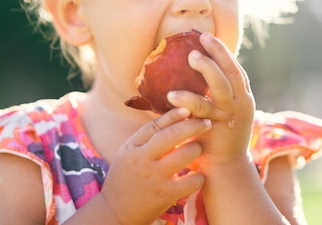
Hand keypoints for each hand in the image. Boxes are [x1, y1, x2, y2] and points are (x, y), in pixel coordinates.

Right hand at [100, 107, 211, 224]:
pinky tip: (198, 176)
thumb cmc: (124, 180)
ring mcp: (154, 178)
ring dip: (196, 149)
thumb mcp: (127, 155)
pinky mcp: (165, 195)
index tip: (188, 109)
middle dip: (192, 126)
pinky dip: (198, 177)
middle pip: (171, 135)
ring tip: (199, 148)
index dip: (173, 115)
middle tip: (206, 122)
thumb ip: (144, 139)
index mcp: (131, 148)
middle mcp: (142, 160)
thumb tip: (169, 119)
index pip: (155, 125)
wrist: (115, 213)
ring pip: (184, 155)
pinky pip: (190, 181)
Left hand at [167, 32, 254, 167]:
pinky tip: (171, 94)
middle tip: (203, 38)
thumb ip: (213, 93)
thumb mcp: (222, 111)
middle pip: (233, 72)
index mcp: (243, 97)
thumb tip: (192, 70)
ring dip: (208, 69)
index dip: (224, 52)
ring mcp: (230, 116)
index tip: (208, 36)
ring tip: (191, 57)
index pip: (236, 69)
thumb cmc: (218, 135)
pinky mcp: (217, 128)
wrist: (226, 167)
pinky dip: (187, 100)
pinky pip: (201, 111)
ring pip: (222, 87)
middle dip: (219, 53)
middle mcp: (241, 103)